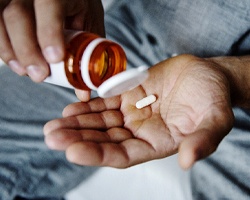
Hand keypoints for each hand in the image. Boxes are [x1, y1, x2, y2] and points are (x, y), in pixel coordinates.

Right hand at [0, 0, 103, 81]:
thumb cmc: (80, 9)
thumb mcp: (90, 26)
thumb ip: (89, 54)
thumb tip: (83, 92)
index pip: (50, 5)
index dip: (49, 32)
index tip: (54, 58)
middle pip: (18, 14)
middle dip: (27, 49)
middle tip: (39, 75)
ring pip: (1, 20)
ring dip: (11, 51)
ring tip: (25, 72)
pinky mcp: (6, 6)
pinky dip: (4, 48)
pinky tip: (15, 63)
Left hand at [44, 54, 233, 168]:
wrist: (209, 75)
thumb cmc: (214, 99)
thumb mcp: (215, 121)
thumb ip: (202, 141)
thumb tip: (188, 160)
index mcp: (158, 144)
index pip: (123, 155)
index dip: (99, 154)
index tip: (73, 151)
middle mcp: (141, 131)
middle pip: (105, 139)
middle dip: (78, 138)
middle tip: (52, 136)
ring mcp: (133, 112)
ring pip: (100, 121)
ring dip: (78, 123)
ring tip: (54, 125)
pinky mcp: (130, 94)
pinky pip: (105, 101)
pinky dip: (88, 105)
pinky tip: (71, 108)